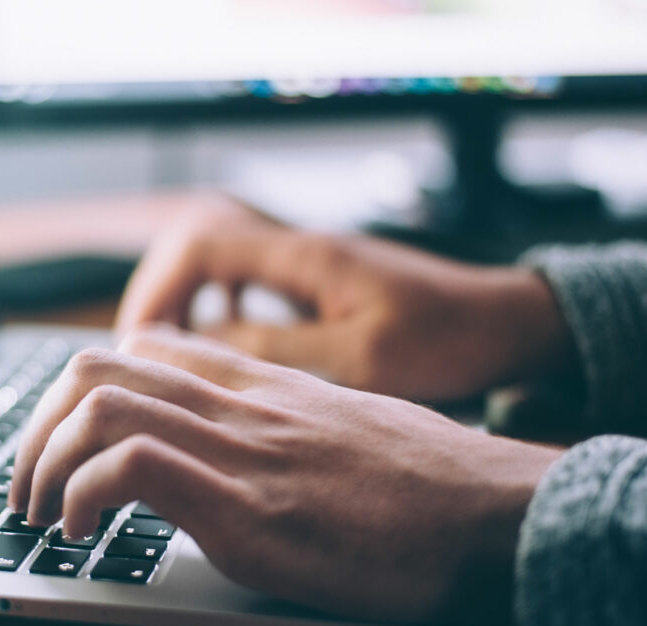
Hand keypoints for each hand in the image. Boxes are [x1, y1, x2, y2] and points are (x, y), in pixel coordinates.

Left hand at [11, 326, 560, 623]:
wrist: (501, 513)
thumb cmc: (434, 484)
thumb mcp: (348, 431)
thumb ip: (284, 425)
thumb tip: (244, 453)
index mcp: (263, 385)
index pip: (144, 347)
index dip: (81, 390)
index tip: (66, 442)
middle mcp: (242, 403)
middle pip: (97, 366)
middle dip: (36, 426)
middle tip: (28, 485)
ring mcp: (242, 450)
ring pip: (98, 404)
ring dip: (42, 461)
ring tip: (40, 513)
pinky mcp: (249, 508)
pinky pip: (131, 466)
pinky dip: (82, 495)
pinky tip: (83, 533)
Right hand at [116, 197, 573, 401]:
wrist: (507, 323)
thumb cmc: (448, 340)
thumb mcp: (359, 358)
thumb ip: (275, 350)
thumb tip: (195, 348)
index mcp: (304, 257)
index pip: (200, 244)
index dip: (157, 289)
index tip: (139, 343)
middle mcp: (300, 250)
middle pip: (197, 247)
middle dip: (160, 296)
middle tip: (141, 355)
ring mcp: (310, 264)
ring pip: (220, 266)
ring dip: (187, 305)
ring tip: (169, 358)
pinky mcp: (321, 284)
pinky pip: (249, 285)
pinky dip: (221, 312)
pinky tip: (224, 351)